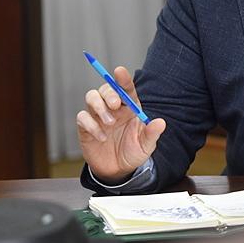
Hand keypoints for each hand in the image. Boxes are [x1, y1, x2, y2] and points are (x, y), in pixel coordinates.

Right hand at [76, 66, 165, 182]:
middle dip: (109, 93)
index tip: (119, 71)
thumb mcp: (146, 145)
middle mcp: (113, 108)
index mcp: (129, 107)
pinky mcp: (86, 127)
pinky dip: (91, 125)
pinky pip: (82, 117)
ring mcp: (98, 116)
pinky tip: (101, 137)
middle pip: (106, 88)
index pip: (126, 88)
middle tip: (115, 105)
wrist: (117, 171)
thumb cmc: (132, 152)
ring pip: (91, 97)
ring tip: (109, 123)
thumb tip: (161, 122)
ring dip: (99, 106)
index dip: (122, 78)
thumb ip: (152, 134)